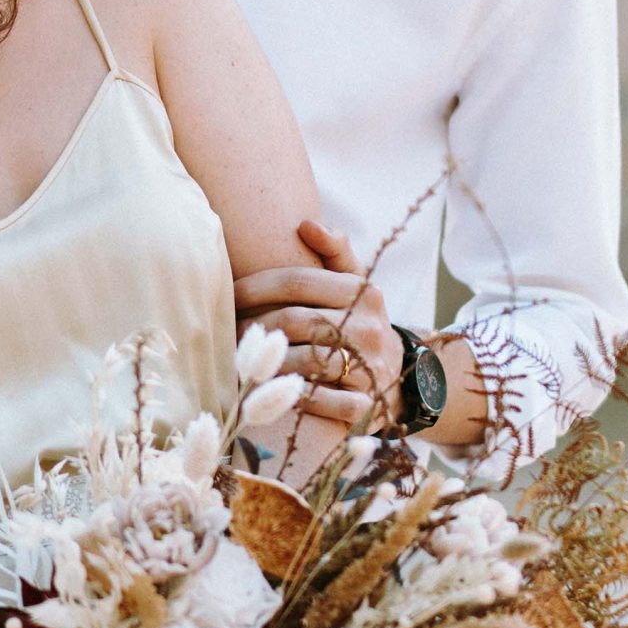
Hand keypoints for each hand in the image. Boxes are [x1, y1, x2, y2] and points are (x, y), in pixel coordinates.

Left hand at [232, 220, 401, 430]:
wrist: (399, 378)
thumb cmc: (359, 324)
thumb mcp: (356, 286)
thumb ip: (335, 252)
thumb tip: (307, 224)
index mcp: (364, 293)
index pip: (298, 282)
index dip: (256, 287)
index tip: (229, 295)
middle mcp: (369, 328)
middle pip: (295, 321)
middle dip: (255, 328)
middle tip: (230, 333)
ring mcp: (369, 368)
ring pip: (303, 361)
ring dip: (265, 364)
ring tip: (242, 361)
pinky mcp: (364, 403)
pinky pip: (319, 400)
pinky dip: (290, 398)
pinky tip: (269, 393)